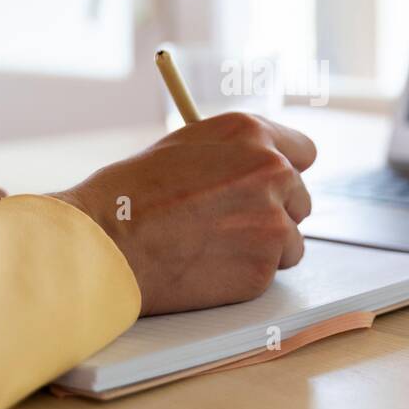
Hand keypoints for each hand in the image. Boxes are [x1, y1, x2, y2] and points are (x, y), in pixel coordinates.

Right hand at [53, 113, 315, 315]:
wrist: (106, 243)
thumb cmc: (130, 194)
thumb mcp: (185, 149)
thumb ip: (232, 155)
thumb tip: (257, 170)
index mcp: (250, 133)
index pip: (303, 152)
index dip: (284, 173)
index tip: (272, 187)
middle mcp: (271, 171)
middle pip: (300, 199)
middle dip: (273, 213)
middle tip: (232, 224)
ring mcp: (272, 221)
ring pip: (290, 241)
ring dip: (262, 248)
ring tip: (212, 247)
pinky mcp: (263, 267)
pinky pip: (268, 272)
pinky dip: (245, 275)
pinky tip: (206, 267)